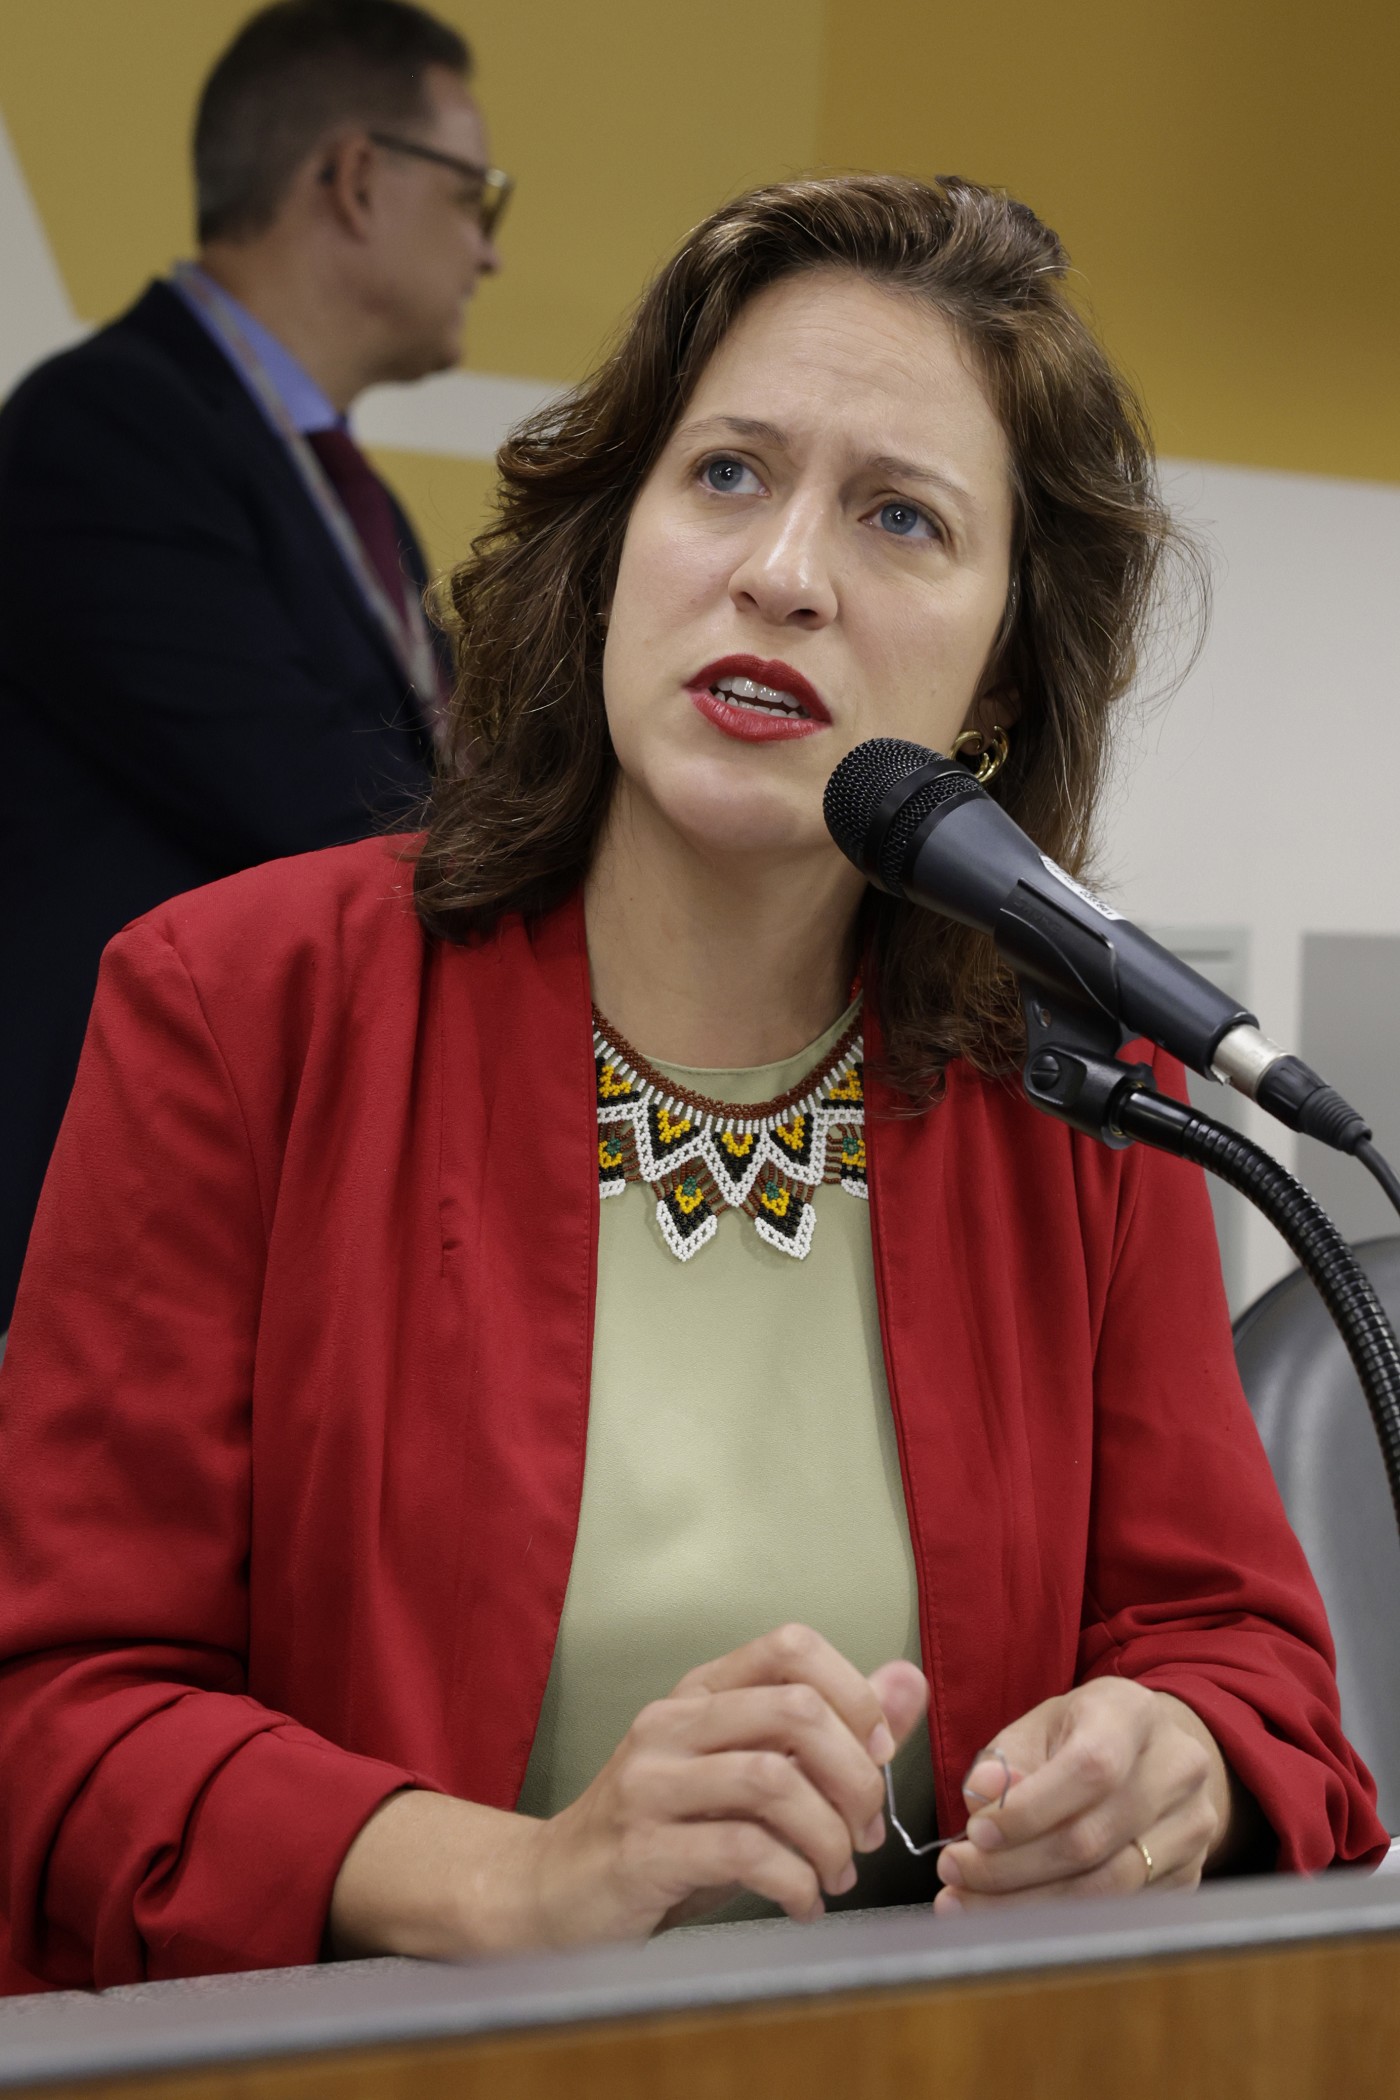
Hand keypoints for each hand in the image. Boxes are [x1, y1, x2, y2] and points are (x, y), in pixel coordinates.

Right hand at [527, 1625, 928, 1943]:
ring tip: (836, 1874)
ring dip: (830, 1838)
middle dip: (856, 1778)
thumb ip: (831, 1731)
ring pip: (775, 1781)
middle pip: (797, 1710)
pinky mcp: (642, 1849)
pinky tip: (801, 1903)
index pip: (790, 1645)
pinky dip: (795, 1883)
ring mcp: (650, 1783)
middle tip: (866, 1832)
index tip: (877, 1754)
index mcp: (701, 1693)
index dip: (854, 1693)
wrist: (554, 1891)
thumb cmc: (668, 1834)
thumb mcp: (748, 1773)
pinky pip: (745, 1851)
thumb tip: (909, 1679)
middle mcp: (672, 1723)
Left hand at [932, 1681, 1237, 1913]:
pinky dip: (1061, 1921)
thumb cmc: (1080, 1736)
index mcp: (1133, 1714)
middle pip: (1093, 1838)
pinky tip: (1012, 1918)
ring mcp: (1194, 1827)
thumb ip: (1007, 1760)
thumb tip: (982, 1796)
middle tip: (954, 1874)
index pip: (1089, 1769)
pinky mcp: (1191, 1876)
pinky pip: (1122, 1912)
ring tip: (968, 1902)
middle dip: (1012, 1867)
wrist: (1150, 1755)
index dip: (1029, 1810)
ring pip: (1109, 1887)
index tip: (975, 1835)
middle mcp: (1177, 1769)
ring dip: (1029, 1904)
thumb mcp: (1040, 1727)